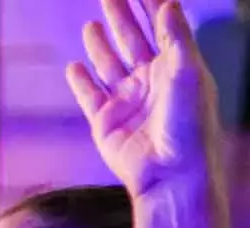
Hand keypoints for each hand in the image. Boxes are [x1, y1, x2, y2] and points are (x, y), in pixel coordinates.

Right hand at [67, 0, 224, 201]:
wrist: (169, 174)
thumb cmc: (188, 125)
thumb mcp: (187, 74)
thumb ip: (177, 38)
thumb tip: (169, 4)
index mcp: (175, 67)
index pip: (162, 28)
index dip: (152, 5)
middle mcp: (150, 80)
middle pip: (133, 40)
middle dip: (122, 17)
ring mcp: (126, 100)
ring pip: (109, 64)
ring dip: (100, 45)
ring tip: (91, 25)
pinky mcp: (104, 121)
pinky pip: (88, 95)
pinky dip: (80, 81)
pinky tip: (74, 67)